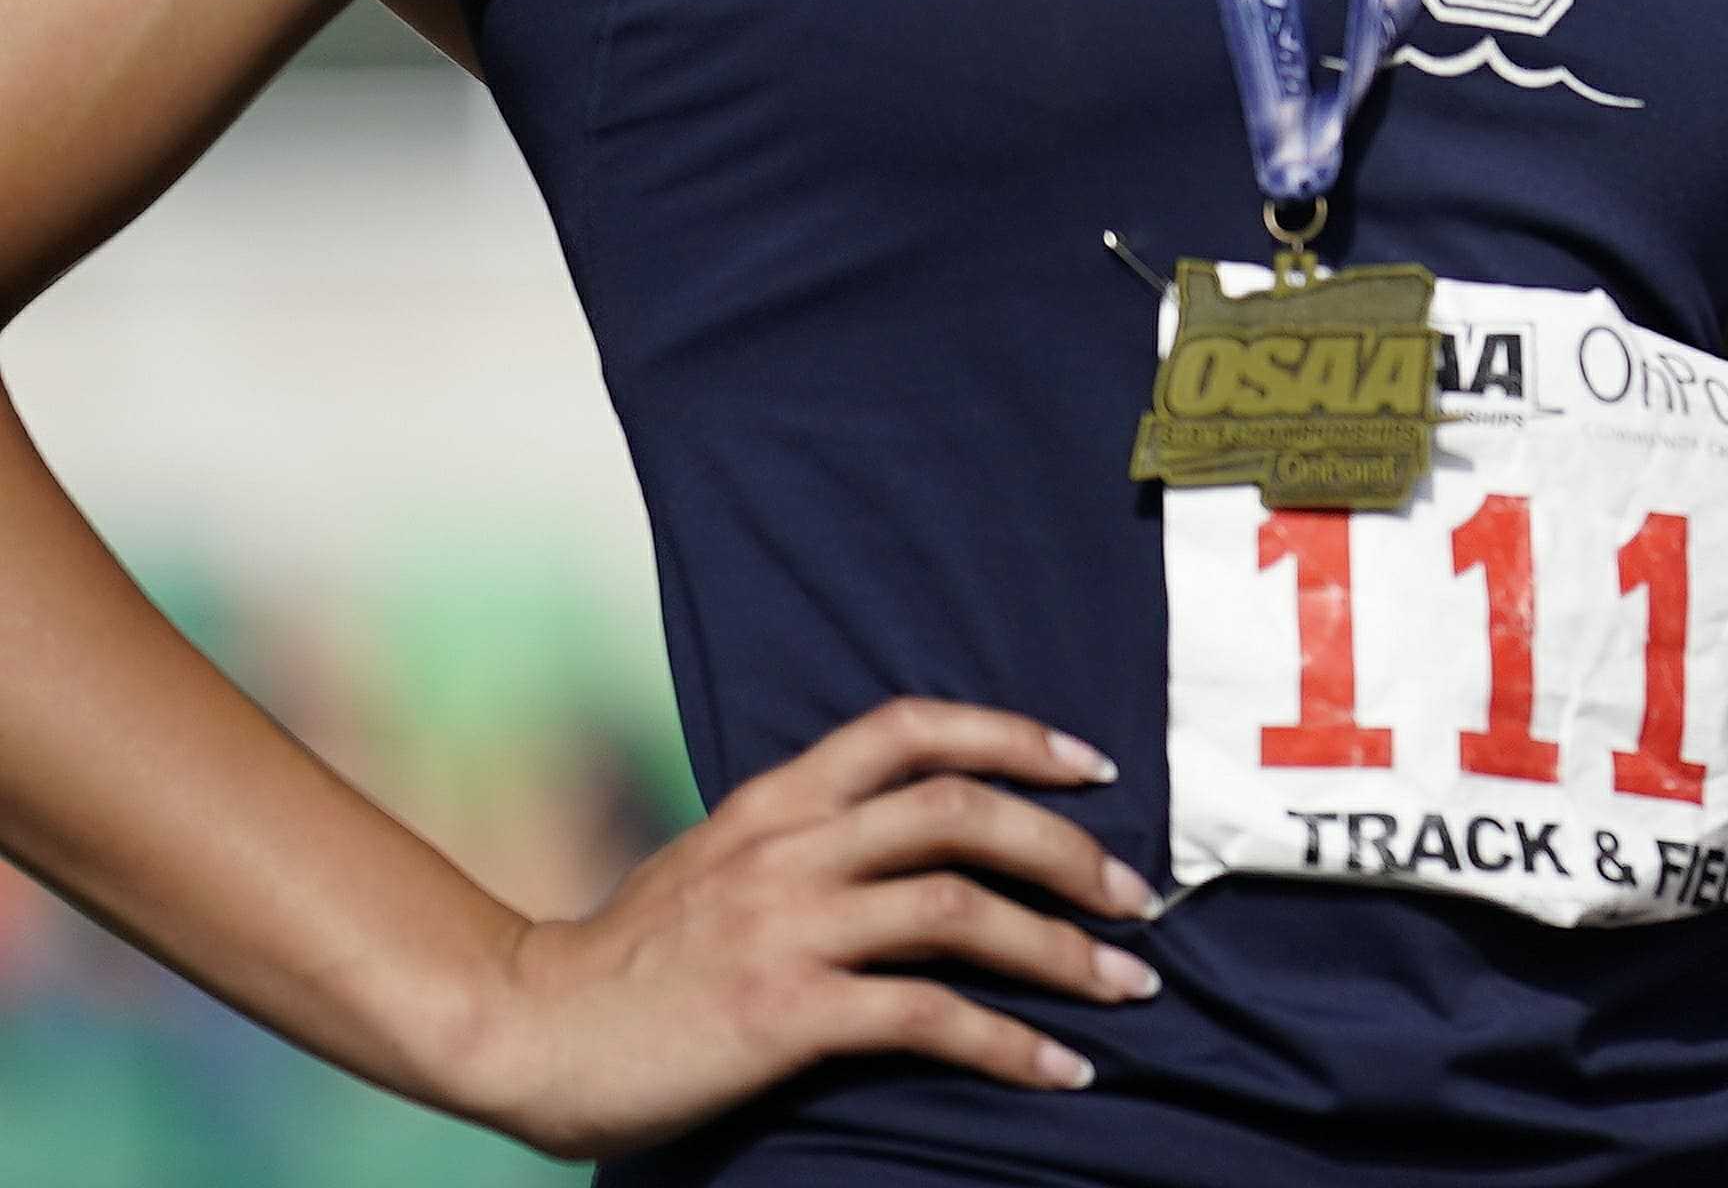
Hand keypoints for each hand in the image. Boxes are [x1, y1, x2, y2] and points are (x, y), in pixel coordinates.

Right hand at [441, 701, 1152, 1155]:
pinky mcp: (783, 1011)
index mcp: (775, 803)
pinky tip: (1058, 1066)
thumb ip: (805, 841)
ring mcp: (786, 928)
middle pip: (961, 812)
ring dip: (1061, 948)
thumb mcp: (716, 863)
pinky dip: (1007, 1041)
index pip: (910, 728)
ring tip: (1127, 984)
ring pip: (959, 908)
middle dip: (1068, 850)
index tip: (1092, 766)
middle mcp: (789, 849)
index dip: (1013, 736)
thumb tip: (910, 846)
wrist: (524, 1030)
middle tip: (1137, 894)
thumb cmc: (627, 961)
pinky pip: (926, 1017)